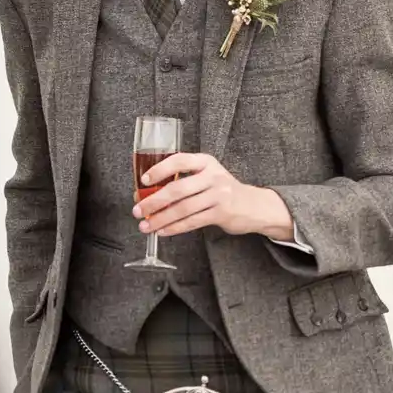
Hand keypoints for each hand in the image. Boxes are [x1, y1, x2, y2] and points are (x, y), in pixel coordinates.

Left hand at [135, 152, 294, 241]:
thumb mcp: (208, 176)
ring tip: (146, 225)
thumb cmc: (223, 190)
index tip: (144, 180)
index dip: (159, 170)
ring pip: (183, 209)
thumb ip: (183, 180)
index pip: (179, 161)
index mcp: (206, 162)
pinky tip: (163, 231)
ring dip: (161, 219)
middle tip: (138, 210)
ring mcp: (219, 195)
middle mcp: (213, 176)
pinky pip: (192, 221)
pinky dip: (174, 228)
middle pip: (178, 189)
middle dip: (153, 201)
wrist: (255, 205)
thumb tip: (147, 193)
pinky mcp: (222, 213)